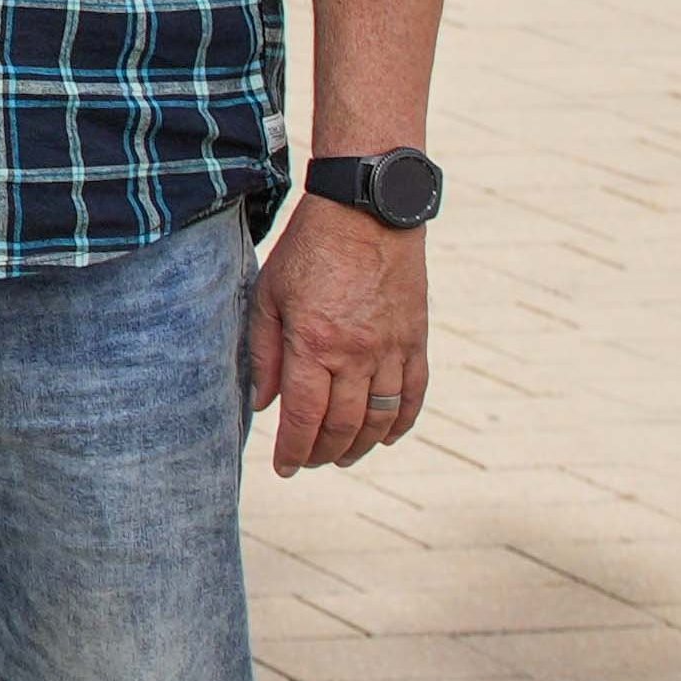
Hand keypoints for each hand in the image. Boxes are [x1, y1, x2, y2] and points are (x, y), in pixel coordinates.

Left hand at [253, 197, 429, 472]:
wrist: (368, 212)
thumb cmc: (308, 250)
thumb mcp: (268, 295)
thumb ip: (264, 352)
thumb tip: (263, 403)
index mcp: (313, 344)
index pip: (303, 416)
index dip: (292, 450)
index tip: (283, 468)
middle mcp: (357, 354)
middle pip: (342, 426)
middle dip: (321, 453)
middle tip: (307, 462)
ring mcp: (392, 350)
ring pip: (380, 419)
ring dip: (360, 447)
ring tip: (340, 457)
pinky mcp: (417, 341)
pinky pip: (414, 395)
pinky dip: (401, 423)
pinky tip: (386, 437)